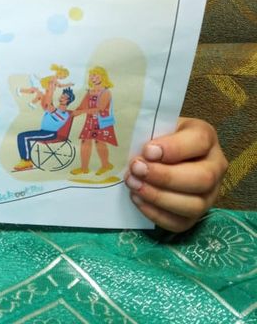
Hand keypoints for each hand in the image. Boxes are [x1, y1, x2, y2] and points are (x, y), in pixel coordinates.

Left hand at [125, 117, 227, 231]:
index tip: (147, 151)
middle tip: (136, 169)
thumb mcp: (155, 125)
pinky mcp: (196, 215)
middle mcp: (215, 166)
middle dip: (165, 177)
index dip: (174, 148)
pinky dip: (157, 214)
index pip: (199, 141)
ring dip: (159, 197)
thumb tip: (141, 154)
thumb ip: (150, 133)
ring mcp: (209, 194)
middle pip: (202, 178)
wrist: (158, 154)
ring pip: (194, 205)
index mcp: (206, 137)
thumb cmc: (156, 136)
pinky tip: (137, 199)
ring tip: (133, 184)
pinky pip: (181, 223)